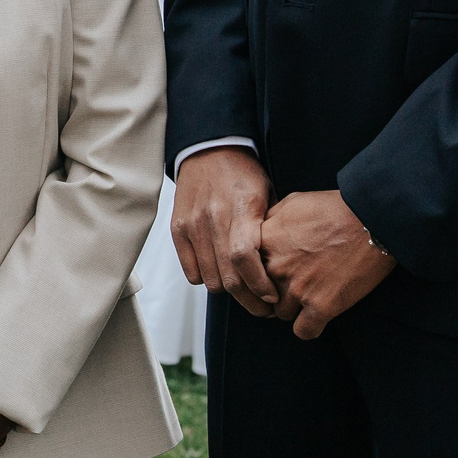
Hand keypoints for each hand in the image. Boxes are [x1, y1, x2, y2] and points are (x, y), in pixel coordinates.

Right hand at [170, 146, 280, 316]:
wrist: (208, 149)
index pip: (245, 259)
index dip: (259, 285)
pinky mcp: (177, 229)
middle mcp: (213, 218)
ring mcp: (192, 224)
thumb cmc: (242, 173)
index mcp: (241, 209)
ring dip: (228, 291)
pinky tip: (220, 273)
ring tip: (243, 291)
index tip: (272, 297)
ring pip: (209, 279)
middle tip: (264, 307)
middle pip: (228, 277)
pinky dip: (206, 278)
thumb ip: (269, 231)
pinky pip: (191, 270)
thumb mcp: (267, 195)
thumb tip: (280, 268)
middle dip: (249, 300)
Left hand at [261, 190, 395, 339]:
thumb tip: (258, 235)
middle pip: (262, 293)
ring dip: (294, 308)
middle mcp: (276, 267)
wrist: (372, 218)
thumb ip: (269, 222)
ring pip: (282, 313)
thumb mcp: (291, 203)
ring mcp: (297, 289)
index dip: (258, 270)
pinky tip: (318, 316)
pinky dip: (310, 327)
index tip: (272, 270)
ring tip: (311, 294)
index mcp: (265, 242)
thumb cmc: (334, 207)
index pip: (246, 269)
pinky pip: (304, 331)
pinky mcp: (321, 306)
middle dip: (275, 290)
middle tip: (296, 282)